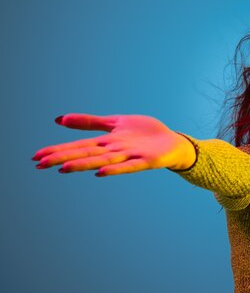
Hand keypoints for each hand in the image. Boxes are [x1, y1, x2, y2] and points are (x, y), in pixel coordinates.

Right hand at [33, 114, 195, 176]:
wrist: (171, 142)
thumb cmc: (144, 134)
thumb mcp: (114, 123)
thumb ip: (89, 123)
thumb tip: (59, 120)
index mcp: (106, 142)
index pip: (78, 146)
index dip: (58, 150)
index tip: (36, 156)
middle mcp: (114, 151)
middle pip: (86, 154)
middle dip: (63, 158)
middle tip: (41, 164)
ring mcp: (129, 156)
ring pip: (103, 161)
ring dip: (84, 165)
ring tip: (64, 168)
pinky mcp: (146, 160)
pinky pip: (129, 166)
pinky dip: (115, 170)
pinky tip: (101, 173)